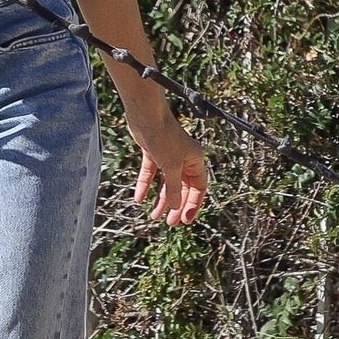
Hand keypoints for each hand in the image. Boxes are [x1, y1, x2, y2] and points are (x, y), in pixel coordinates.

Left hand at [128, 109, 208, 226]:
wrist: (146, 115)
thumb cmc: (164, 137)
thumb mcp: (171, 167)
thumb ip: (174, 189)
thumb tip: (176, 207)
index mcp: (195, 161)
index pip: (199, 188)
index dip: (193, 205)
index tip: (185, 220)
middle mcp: (184, 159)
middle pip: (182, 188)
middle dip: (176, 205)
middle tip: (170, 223)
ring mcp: (168, 156)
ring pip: (166, 183)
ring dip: (161, 199)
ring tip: (153, 216)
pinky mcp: (153, 153)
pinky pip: (151, 174)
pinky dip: (146, 186)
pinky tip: (139, 199)